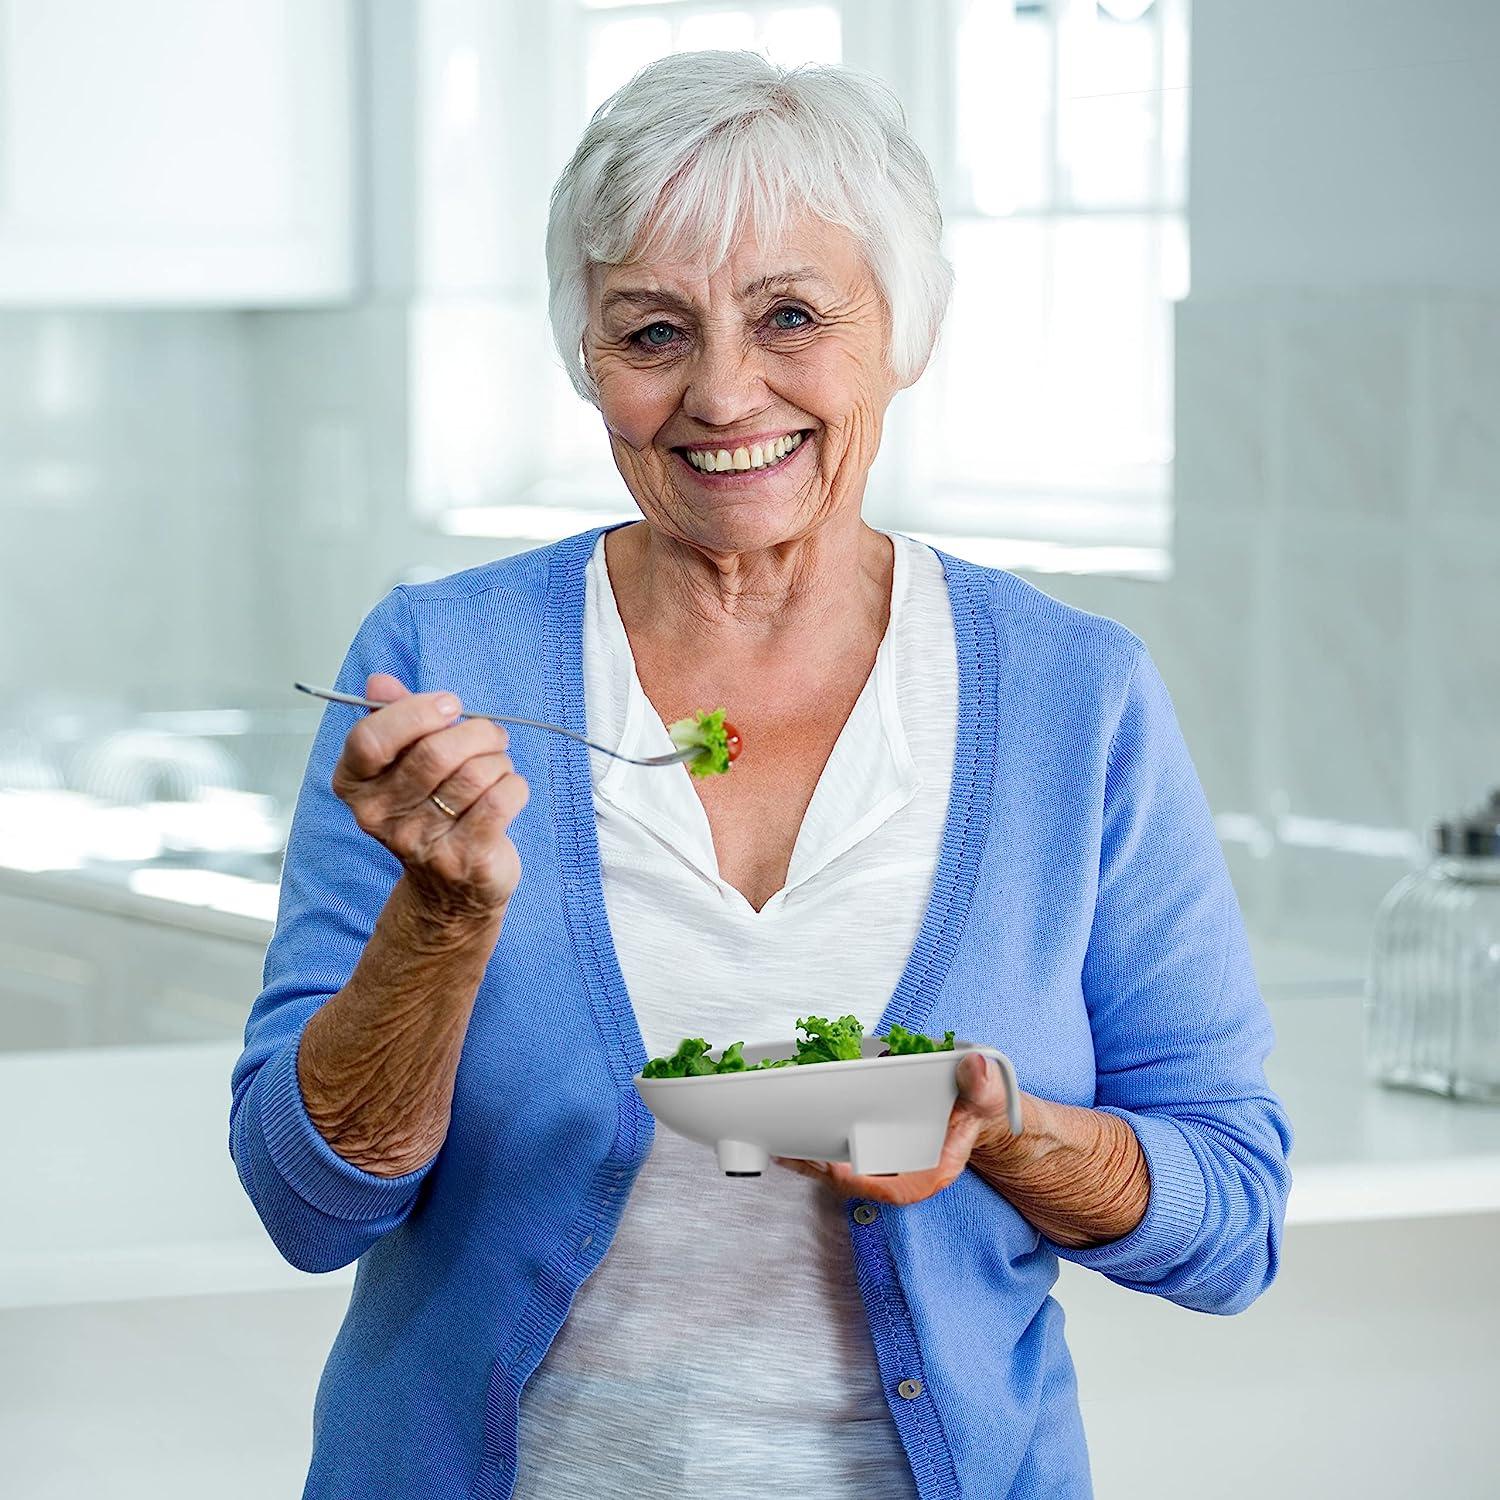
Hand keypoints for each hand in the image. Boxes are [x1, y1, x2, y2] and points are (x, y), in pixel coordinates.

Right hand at [330, 672, 529, 923]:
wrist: (449, 891)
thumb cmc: (429, 811)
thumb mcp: (403, 763)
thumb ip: (391, 718)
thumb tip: (379, 682)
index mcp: (356, 785)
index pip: (370, 739)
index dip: (416, 712)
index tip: (449, 705)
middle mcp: (379, 816)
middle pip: (434, 753)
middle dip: (476, 733)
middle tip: (490, 735)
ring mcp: (420, 842)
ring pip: (474, 774)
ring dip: (498, 759)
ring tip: (497, 766)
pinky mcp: (463, 858)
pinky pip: (501, 800)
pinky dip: (515, 785)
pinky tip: (508, 790)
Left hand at [773, 1051, 1017, 1206]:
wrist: (975, 1112)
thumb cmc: (978, 1109)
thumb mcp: (988, 1097)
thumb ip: (982, 1086)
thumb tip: (974, 1068)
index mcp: (930, 1173)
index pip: (888, 1188)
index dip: (856, 1179)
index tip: (832, 1166)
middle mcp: (903, 1175)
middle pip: (853, 1182)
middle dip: (819, 1170)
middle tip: (790, 1153)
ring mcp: (885, 1166)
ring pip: (840, 1172)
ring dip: (810, 1161)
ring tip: (780, 1144)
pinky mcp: (872, 1152)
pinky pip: (839, 1155)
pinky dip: (815, 1146)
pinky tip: (792, 1134)